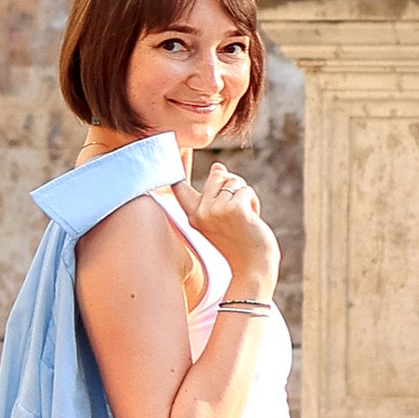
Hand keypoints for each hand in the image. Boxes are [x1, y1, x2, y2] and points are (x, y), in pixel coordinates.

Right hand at [181, 162, 279, 300]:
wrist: (253, 269)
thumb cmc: (238, 245)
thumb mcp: (220, 219)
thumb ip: (215, 194)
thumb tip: (218, 166)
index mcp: (192, 216)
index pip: (178, 186)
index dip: (173, 167)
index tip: (165, 149)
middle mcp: (200, 212)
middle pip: (218, 175)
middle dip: (233, 187)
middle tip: (237, 213)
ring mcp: (216, 210)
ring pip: (234, 181)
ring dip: (244, 196)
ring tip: (244, 219)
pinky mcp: (234, 209)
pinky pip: (246, 190)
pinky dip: (253, 202)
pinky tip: (252, 220)